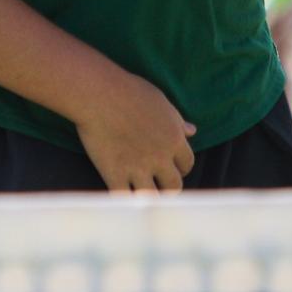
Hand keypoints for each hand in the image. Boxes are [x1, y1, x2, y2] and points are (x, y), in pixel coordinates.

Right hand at [72, 71, 196, 193]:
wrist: (99, 94)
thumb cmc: (129, 91)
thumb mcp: (160, 101)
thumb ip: (177, 121)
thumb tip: (192, 131)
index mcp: (173, 139)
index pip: (187, 163)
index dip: (180, 167)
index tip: (171, 167)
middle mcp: (160, 157)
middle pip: (174, 185)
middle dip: (168, 187)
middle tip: (158, 184)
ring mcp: (138, 168)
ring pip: (153, 198)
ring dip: (150, 198)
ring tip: (142, 196)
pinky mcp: (116, 174)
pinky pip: (124, 198)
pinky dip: (124, 201)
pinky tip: (120, 194)